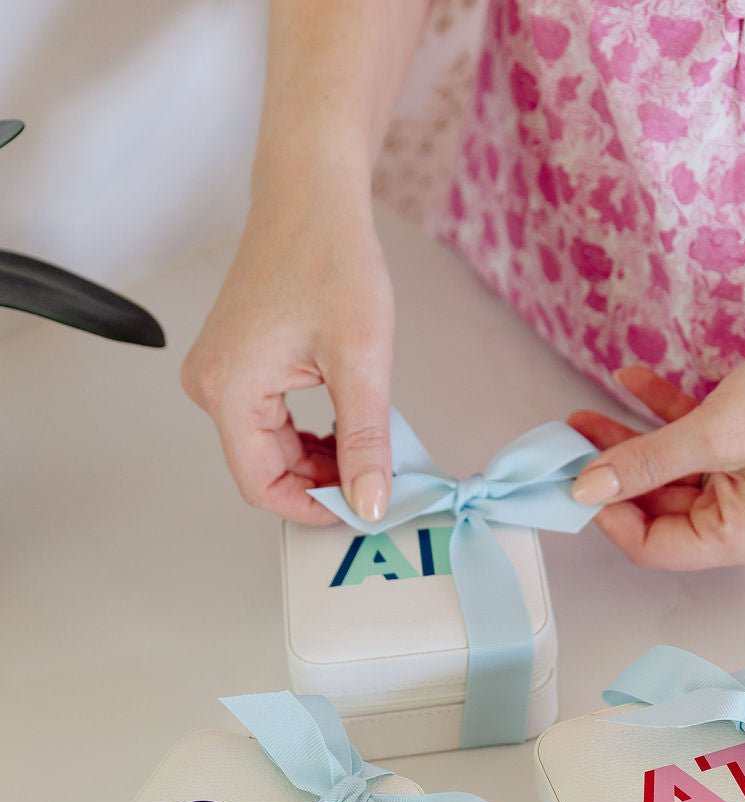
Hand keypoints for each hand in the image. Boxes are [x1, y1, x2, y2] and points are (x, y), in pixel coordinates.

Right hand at [181, 185, 392, 524]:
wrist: (311, 193)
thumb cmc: (330, 256)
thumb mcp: (361, 359)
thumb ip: (364, 441)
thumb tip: (370, 504)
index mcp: (228, 389)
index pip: (262, 486)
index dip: (313, 508)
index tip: (362, 509)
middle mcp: (210, 385)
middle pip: (264, 470)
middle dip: (321, 483)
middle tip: (377, 479)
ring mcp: (218, 373)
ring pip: (269, 449)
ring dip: (318, 460)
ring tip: (367, 446)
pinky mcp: (234, 363)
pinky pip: (267, 423)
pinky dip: (307, 435)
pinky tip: (344, 425)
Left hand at [568, 318, 744, 569]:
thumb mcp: (712, 432)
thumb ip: (645, 462)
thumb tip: (586, 488)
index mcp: (742, 539)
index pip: (653, 546)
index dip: (608, 515)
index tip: (573, 480)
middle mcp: (744, 526)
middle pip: (657, 511)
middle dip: (613, 475)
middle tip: (569, 443)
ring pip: (670, 476)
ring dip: (629, 446)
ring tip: (584, 417)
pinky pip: (693, 449)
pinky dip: (663, 419)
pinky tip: (630, 382)